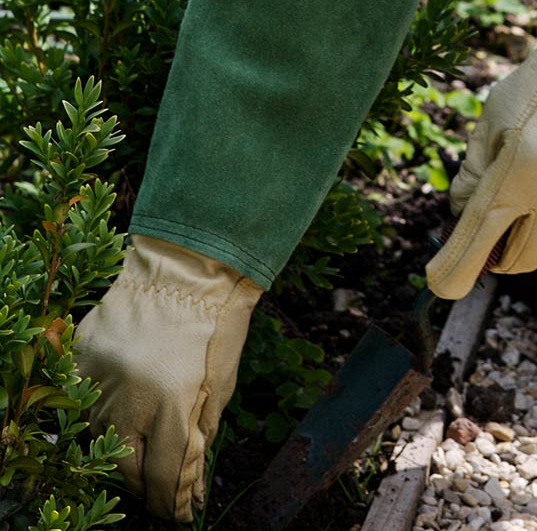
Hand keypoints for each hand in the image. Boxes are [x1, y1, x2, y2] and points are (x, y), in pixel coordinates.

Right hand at [75, 235, 261, 521]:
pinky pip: (84, 403)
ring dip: (122, 450)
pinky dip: (103, 414)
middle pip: (126, 467)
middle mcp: (128, 394)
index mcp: (171, 398)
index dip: (172, 503)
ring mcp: (98, 376)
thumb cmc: (216, 318)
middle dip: (146, 484)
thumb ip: (202, 428)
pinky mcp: (82, 358)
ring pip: (99, 439)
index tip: (181, 513)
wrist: (187, 263)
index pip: (164, 475)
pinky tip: (124, 410)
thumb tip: (190, 473)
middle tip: (162, 487)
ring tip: (144, 448)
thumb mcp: (223, 379)